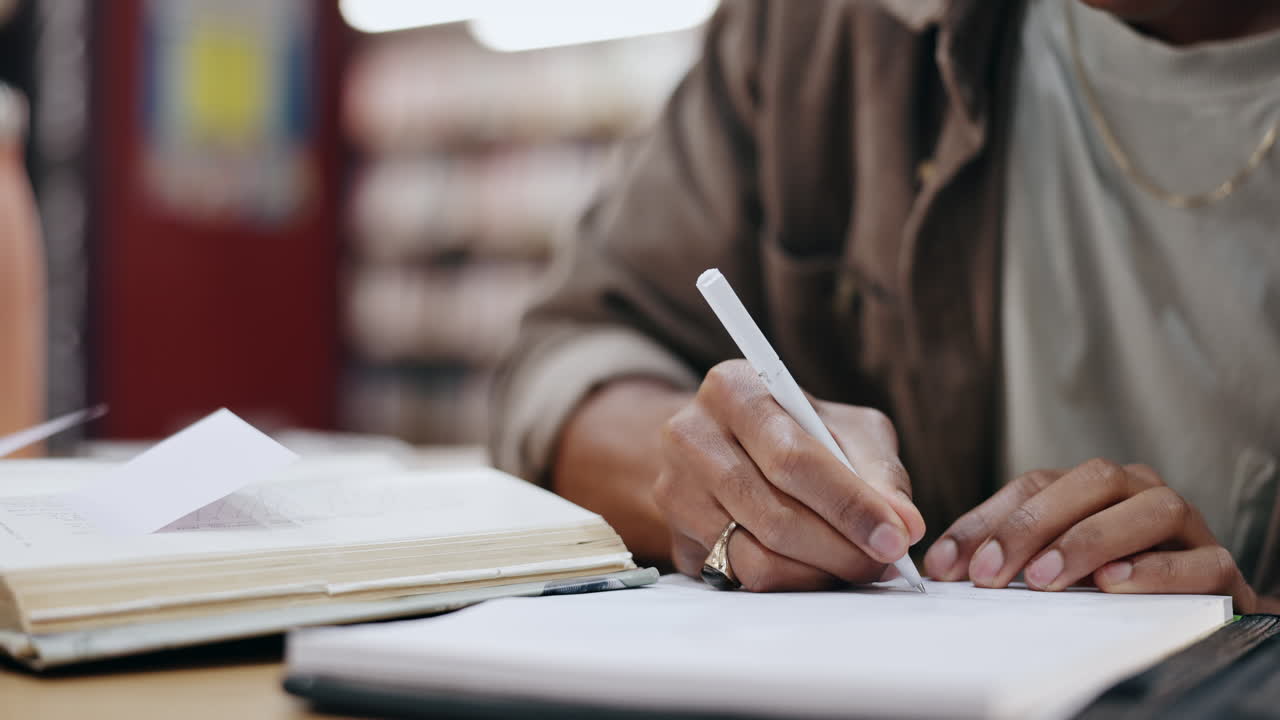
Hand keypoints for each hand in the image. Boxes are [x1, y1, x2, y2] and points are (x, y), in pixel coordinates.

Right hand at [655, 360, 924, 590]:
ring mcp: (675, 491)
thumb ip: (878, 469)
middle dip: (842, 548)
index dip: (850, 504)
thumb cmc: (794, 431)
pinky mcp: (676, 539)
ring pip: (757, 557)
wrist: (720, 444)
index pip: (794, 458)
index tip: (896, 537)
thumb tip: (905, 525)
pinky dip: (792, 583)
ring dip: (820, 573)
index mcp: (733, 390)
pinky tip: (819, 571)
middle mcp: (691, 436)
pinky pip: (741, 579)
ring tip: (857, 567)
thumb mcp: (842, 427)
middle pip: (775, 515)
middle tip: (884, 563)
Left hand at [923, 459, 1259, 611]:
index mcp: (1095, 485)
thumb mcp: (1055, 562)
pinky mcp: (1218, 566)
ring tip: (1044, 579)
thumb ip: (1009, 555)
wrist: (1197, 611)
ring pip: (1147, 509)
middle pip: (1089, 483)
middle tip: (989, 573)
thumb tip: (944, 567)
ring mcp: (1185, 525)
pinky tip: (1114, 584)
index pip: (1035, 484)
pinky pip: (1195, 560)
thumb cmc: (1113, 578)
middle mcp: (1139, 491)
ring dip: (1089, 541)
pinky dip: (1153, 570)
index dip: (986, 520)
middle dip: (1030, 526)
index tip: (947, 565)